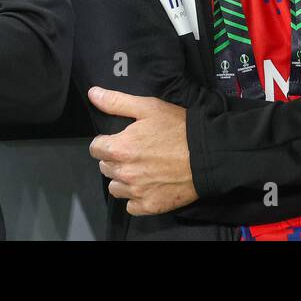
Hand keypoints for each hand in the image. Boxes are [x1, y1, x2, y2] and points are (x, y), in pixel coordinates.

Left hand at [87, 87, 198, 215]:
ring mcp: (136, 192)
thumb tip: (93, 94)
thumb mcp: (148, 107)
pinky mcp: (150, 206)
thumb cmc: (178, 128)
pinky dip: (136, 198)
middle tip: (135, 152)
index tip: (120, 139)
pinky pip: (131, 206)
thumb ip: (116, 102)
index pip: (96, 148)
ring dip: (123, 180)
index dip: (106, 142)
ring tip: (141, 169)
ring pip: (116, 188)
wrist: (207, 155)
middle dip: (115, 159)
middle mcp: (124, 173)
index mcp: (119, 148)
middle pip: (105, 168)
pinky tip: (148, 186)